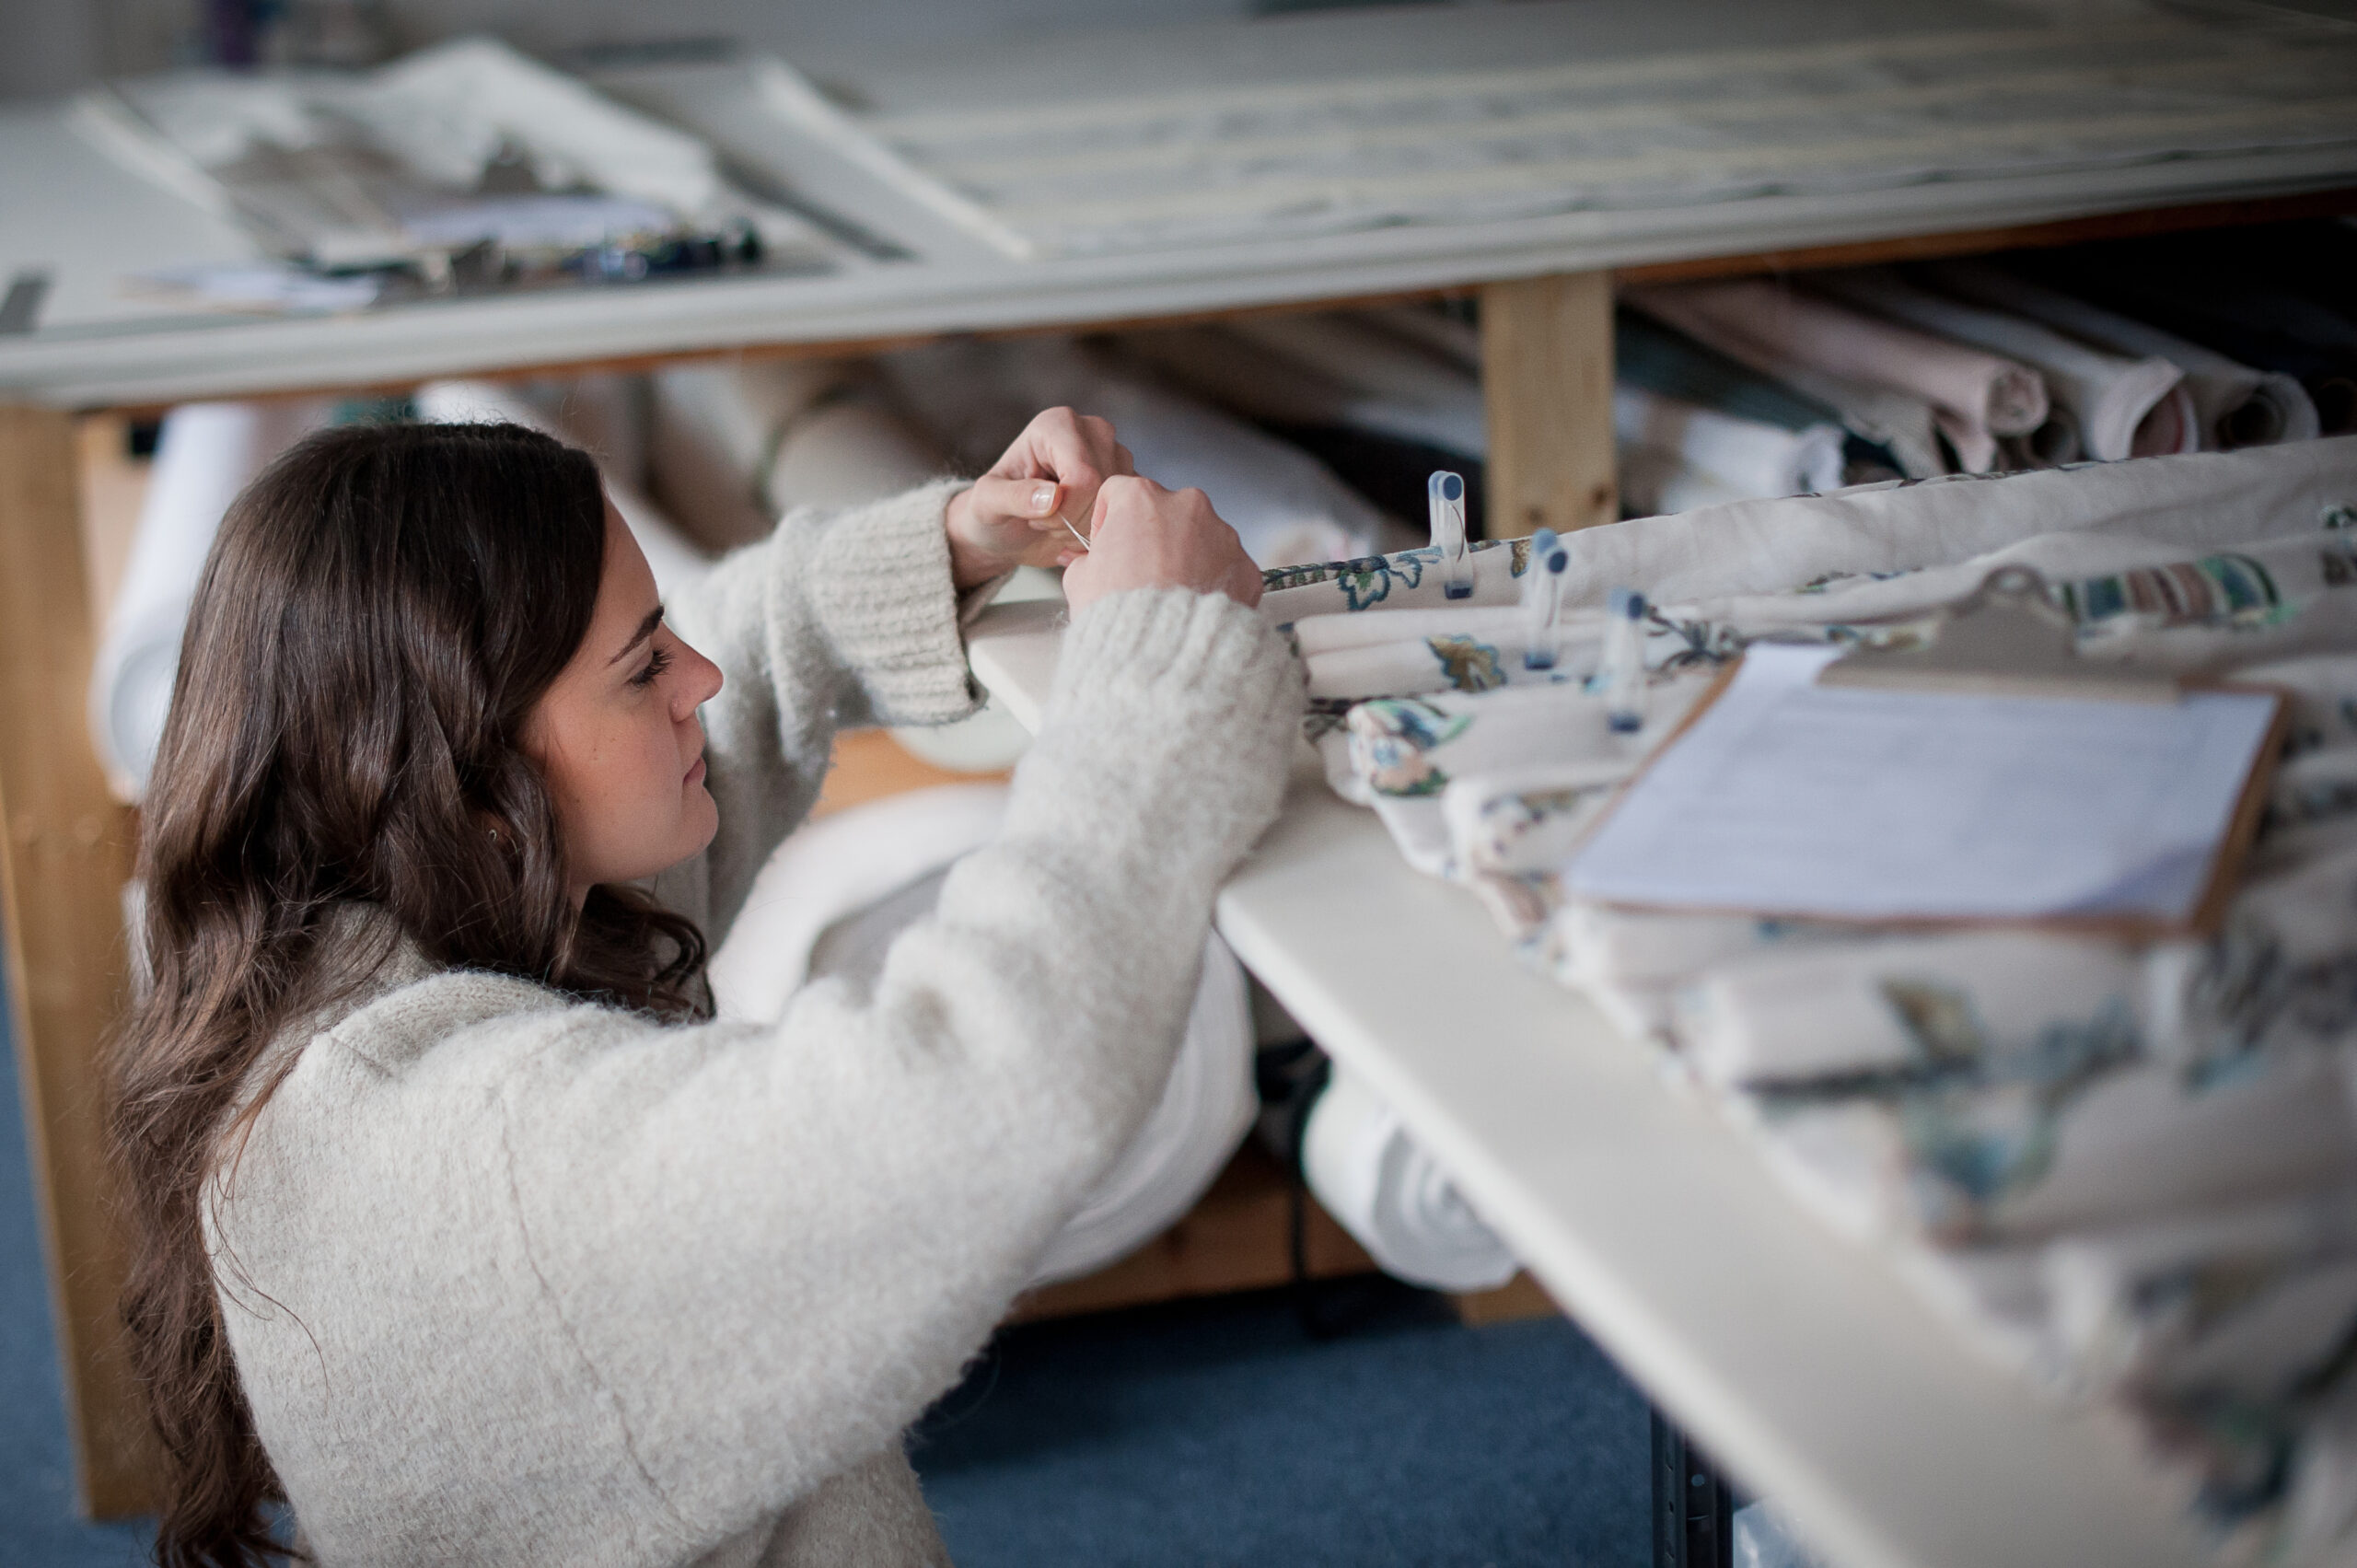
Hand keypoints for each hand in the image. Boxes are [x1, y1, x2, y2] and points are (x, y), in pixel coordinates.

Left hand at [943, 406, 1133, 588]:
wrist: (1009, 533)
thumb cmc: (993, 513)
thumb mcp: (987, 505)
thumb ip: (1014, 497)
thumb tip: (1053, 497)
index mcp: (1057, 425)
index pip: (1083, 475)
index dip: (1064, 511)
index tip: (1037, 519)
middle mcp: (1093, 431)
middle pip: (1105, 488)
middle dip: (1076, 522)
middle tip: (1047, 524)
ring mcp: (1116, 454)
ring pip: (1119, 502)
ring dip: (1089, 528)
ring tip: (1060, 526)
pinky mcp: (1128, 480)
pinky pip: (1130, 513)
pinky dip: (1102, 532)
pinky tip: (1078, 531)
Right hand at [1060, 476, 1262, 614]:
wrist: (1163, 652)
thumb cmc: (1120, 614)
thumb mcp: (1079, 581)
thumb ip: (1085, 560)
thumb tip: (1090, 563)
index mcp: (1142, 498)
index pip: (1120, 493)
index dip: (1110, 521)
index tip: (1110, 546)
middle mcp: (1187, 506)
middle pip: (1167, 513)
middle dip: (1155, 538)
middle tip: (1143, 575)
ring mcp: (1222, 534)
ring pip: (1202, 538)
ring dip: (1188, 558)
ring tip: (1172, 595)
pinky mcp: (1245, 566)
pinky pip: (1227, 567)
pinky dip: (1214, 582)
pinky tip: (1196, 607)